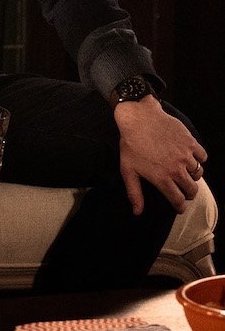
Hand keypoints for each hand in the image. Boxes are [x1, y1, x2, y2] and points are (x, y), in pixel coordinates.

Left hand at [114, 95, 207, 214]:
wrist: (138, 118)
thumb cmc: (130, 143)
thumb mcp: (128, 170)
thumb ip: (134, 193)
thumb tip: (137, 213)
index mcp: (162, 178)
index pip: (178, 200)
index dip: (180, 207)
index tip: (179, 206)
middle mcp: (176, 169)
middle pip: (192, 190)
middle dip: (188, 193)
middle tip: (183, 190)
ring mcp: (185, 155)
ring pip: (198, 173)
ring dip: (192, 175)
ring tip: (185, 172)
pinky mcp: (190, 141)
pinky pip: (203, 156)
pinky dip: (199, 158)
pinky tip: (190, 157)